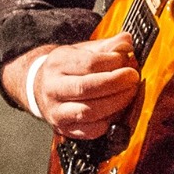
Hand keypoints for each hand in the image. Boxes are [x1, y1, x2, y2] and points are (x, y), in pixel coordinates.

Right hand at [7, 35, 139, 138]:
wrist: (41, 87)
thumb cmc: (68, 68)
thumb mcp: (84, 50)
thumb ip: (107, 46)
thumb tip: (126, 42)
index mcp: (58, 63)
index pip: (88, 63)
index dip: (112, 62)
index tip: (127, 59)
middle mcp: (52, 88)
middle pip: (86, 87)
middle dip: (116, 83)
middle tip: (133, 77)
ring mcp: (56, 111)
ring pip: (88, 111)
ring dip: (115, 103)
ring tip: (130, 93)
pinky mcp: (64, 129)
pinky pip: (90, 131)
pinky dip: (108, 123)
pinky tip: (119, 111)